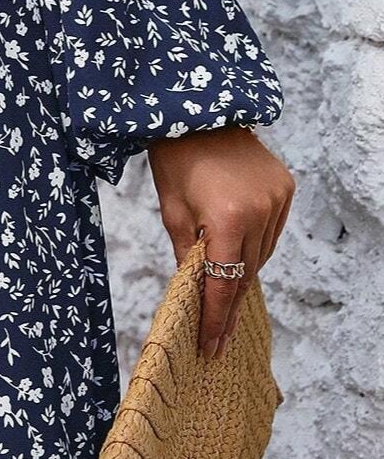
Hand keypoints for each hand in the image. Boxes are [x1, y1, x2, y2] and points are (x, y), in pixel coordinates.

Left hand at [147, 125, 293, 360]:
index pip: (224, 283)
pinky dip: (256, 246)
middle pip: (246, 274)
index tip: (211, 347)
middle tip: (218, 338)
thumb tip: (195, 294)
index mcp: (228, 219)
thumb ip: (187, 256)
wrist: (199, 111)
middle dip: (230, 306)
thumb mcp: (172, 212)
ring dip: (243, 274)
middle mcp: (261, 212)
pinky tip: (240, 255)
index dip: (217, 319)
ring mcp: (278, 199)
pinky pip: (272, 232)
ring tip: (226, 300)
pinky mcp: (285, 188)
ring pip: (262, 255)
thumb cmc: (175, 161)